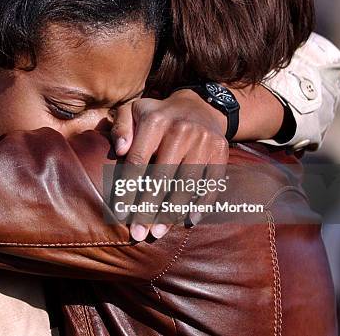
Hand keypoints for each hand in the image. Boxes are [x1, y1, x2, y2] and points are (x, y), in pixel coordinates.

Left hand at [110, 89, 228, 240]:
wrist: (200, 106)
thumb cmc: (158, 115)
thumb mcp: (134, 111)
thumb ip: (122, 127)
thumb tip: (119, 149)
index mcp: (155, 120)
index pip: (138, 160)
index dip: (128, 189)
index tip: (120, 213)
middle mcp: (181, 130)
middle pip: (162, 177)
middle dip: (148, 208)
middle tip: (138, 232)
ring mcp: (203, 140)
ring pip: (186, 184)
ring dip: (171, 211)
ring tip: (158, 231)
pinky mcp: (220, 151)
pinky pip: (211, 182)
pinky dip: (201, 203)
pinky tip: (189, 220)